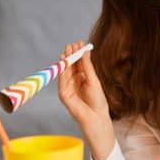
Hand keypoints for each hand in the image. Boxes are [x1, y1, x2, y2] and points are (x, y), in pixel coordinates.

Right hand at [58, 41, 114, 159]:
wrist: (96, 116)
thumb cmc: (97, 100)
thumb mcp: (93, 80)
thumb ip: (87, 66)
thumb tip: (85, 51)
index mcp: (82, 78)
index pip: (78, 63)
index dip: (78, 53)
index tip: (79, 42)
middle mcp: (73, 81)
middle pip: (70, 65)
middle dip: (71, 54)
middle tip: (72, 44)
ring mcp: (67, 87)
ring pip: (65, 71)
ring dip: (66, 60)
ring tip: (68, 49)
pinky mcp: (63, 94)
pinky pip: (62, 80)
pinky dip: (62, 71)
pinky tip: (65, 62)